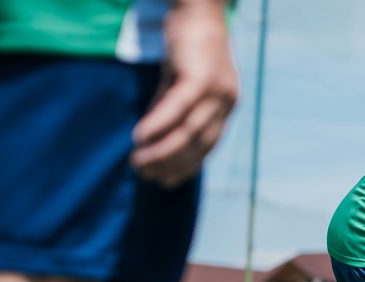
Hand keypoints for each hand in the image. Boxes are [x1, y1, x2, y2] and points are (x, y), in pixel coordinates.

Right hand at [131, 3, 237, 186]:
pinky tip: (139, 137)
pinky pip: (177, 108)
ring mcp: (216, 90)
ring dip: (162, 150)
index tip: (166, 182)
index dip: (187, 167)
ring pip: (189, 131)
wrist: (198, 7)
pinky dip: (158, 124)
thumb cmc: (188, 44)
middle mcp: (226, 102)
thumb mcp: (179, 82)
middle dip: (172, 164)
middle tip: (146, 176)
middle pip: (199, 144)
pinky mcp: (200, 76)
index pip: (208, 146)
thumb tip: (150, 138)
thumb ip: (169, 109)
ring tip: (138, 161)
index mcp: (226, 106)